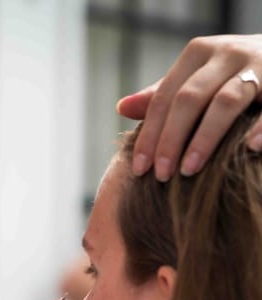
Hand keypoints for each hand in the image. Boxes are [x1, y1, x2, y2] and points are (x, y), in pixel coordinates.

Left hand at [117, 34, 261, 179]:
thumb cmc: (231, 73)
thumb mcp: (196, 78)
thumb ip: (163, 95)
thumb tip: (121, 108)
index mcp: (197, 54)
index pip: (164, 98)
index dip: (150, 134)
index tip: (139, 169)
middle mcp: (226, 54)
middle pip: (189, 100)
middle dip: (170, 140)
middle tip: (161, 175)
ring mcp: (257, 64)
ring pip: (225, 102)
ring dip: (204, 139)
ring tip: (188, 171)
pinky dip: (261, 128)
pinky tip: (249, 150)